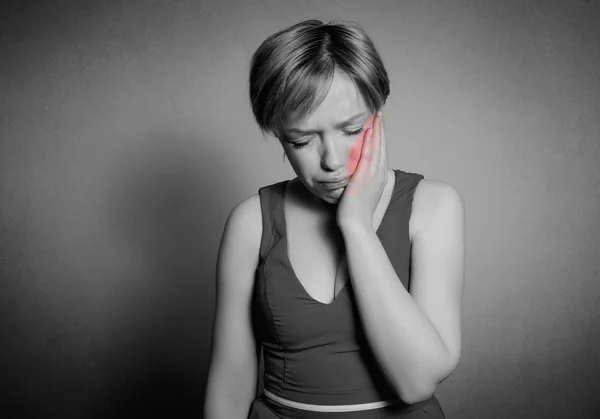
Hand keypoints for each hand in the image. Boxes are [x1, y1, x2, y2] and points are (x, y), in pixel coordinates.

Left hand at [337, 111, 387, 230]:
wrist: (356, 224)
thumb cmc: (354, 213)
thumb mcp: (360, 194)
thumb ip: (359, 183)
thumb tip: (353, 177)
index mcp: (379, 178)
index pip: (381, 153)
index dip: (380, 138)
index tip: (377, 126)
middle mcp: (380, 174)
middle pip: (383, 146)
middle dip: (381, 129)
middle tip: (379, 114)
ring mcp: (374, 175)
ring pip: (378, 147)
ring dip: (378, 130)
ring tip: (376, 116)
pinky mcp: (366, 176)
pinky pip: (370, 154)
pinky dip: (371, 140)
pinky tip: (369, 129)